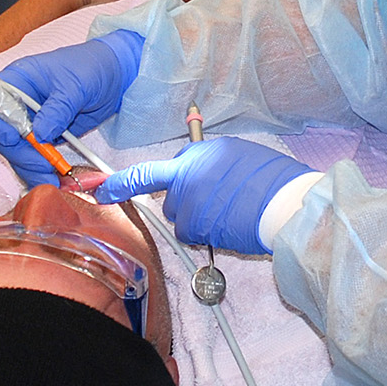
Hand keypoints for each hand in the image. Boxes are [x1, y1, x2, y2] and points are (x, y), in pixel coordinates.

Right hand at [0, 29, 144, 183]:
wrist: (115, 75)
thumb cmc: (92, 68)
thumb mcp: (76, 85)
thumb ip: (57, 109)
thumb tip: (40, 135)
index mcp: (18, 80)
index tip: (13, 138)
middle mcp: (17, 102)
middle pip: (1, 133)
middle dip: (19, 154)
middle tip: (43, 167)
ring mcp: (29, 120)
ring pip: (15, 150)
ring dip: (30, 167)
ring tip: (51, 180)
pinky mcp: (43, 135)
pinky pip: (33, 156)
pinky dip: (40, 169)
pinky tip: (52, 178)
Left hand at [97, 137, 309, 253]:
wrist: (285, 202)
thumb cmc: (271, 178)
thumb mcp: (237, 154)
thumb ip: (209, 161)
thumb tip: (197, 171)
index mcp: (198, 154)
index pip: (155, 170)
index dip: (127, 183)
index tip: (101, 190)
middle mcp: (187, 175)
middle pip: (169, 194)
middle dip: (185, 199)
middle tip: (216, 198)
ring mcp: (189, 202)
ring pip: (179, 215)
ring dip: (196, 216)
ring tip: (229, 210)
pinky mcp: (196, 226)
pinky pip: (190, 232)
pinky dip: (205, 232)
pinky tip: (227, 224)